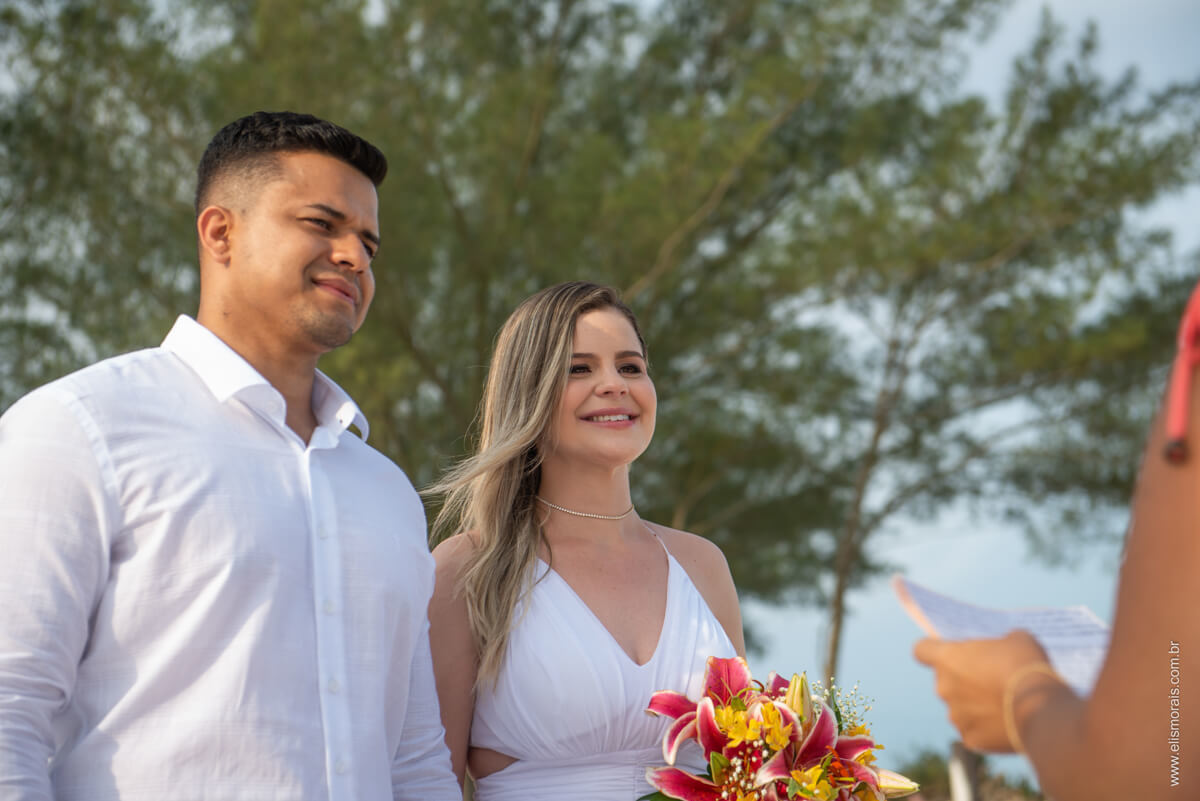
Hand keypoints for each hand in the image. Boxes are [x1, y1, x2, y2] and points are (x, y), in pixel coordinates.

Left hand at [913, 630, 1054, 751]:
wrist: (1041, 708)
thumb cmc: (1025, 666)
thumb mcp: (1016, 640)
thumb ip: (1000, 644)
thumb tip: (1004, 648)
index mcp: (948, 658)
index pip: (922, 650)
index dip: (932, 650)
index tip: (947, 653)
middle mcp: (944, 687)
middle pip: (945, 681)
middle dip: (964, 680)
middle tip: (991, 680)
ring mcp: (955, 716)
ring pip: (960, 708)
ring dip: (975, 706)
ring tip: (1004, 704)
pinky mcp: (971, 739)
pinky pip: (975, 731)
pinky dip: (987, 729)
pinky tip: (1007, 724)